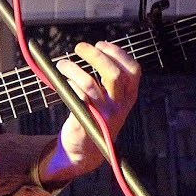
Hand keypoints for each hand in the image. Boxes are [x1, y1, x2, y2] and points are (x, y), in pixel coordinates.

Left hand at [43, 41, 141, 183]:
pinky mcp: (85, 120)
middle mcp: (119, 105)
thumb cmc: (96, 118)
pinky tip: (63, 83)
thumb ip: (108, 79)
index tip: (101, 44)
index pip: (133, 69)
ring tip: (62, 64)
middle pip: (113, 72)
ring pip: (89, 83)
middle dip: (95, 55)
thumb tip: (95, 49)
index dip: (117, 53)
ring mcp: (103, 114)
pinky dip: (67, 84)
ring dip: (73, 68)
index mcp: (129, 96)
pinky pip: (75, 96)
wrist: (84, 151)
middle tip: (79, 48)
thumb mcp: (110, 99)